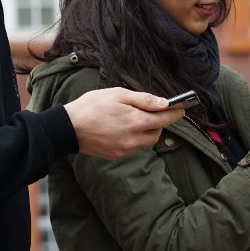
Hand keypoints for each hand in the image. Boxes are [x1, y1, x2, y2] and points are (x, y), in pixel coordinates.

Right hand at [64, 87, 183, 159]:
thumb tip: (164, 103)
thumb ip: (143, 99)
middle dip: (159, 123)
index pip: (165, 119)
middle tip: (153, 112)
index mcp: (136, 121)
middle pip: (157, 133)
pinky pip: (131, 147)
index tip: (182, 109)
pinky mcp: (115, 155)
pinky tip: (120, 128)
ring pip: (145, 142)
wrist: (68, 128)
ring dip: (145, 131)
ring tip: (133, 119)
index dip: (175, 114)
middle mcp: (134, 139)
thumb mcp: (118, 94)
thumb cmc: (91, 106)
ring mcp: (124, 150)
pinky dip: (132, 138)